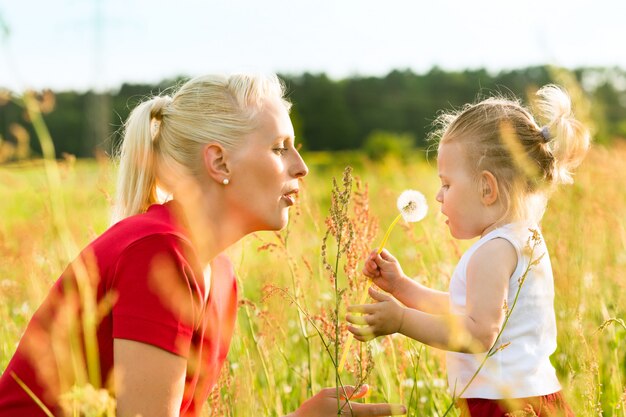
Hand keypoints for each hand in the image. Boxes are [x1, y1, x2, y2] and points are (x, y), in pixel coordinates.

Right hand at [291, 384, 405, 416]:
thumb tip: (366, 388)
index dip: (391, 408)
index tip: (404, 408)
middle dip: (383, 414)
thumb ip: (347, 390)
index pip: (376, 410)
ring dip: (370, 416)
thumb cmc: (312, 408)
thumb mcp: (328, 394)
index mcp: (351, 412)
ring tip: (367, 410)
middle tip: (392, 409)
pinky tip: (353, 412)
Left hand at [346, 287, 405, 341]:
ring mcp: (378, 328)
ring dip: (354, 331)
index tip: (348, 308)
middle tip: (346, 317)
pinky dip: (360, 338)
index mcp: (378, 309)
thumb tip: (368, 288)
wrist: (403, 320)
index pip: (364, 309)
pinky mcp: (378, 334)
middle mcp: (377, 319)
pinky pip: (367, 338)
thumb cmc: (393, 307)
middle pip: (363, 321)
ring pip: (364, 332)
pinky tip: (354, 335)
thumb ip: (377, 295)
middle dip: (353, 319)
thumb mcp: (387, 299)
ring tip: (348, 327)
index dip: (354, 309)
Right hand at [362, 250, 405, 294]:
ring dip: (370, 269)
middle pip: (370, 257)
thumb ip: (380, 260)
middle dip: (370, 262)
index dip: (373, 253)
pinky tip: (373, 276)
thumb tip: (373, 254)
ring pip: (366, 264)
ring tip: (377, 274)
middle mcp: (379, 260)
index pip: (377, 250)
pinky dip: (367, 273)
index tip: (373, 257)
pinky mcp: (371, 273)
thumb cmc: (394, 274)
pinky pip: (364, 270)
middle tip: (375, 268)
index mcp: (385, 256)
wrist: (394, 285)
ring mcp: (374, 266)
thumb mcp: (388, 266)